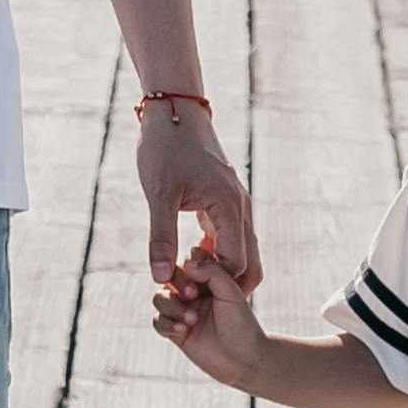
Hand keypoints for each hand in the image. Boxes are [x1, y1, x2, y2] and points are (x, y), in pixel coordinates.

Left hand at [139, 91, 258, 292]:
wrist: (174, 112)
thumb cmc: (165, 148)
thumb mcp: (158, 194)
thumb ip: (160, 237)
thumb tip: (159, 277)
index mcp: (229, 207)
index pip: (236, 264)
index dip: (212, 283)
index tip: (183, 289)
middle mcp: (241, 209)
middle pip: (249, 264)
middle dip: (225, 286)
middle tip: (191, 295)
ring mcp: (236, 206)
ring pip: (242, 252)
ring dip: (221, 271)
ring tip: (189, 280)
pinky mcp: (225, 202)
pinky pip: (231, 238)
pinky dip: (217, 255)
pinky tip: (191, 259)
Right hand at [150, 248, 266, 393]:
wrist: (243, 360)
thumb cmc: (242, 325)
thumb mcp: (231, 292)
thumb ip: (212, 271)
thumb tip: (187, 261)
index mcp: (208, 280)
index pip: (187, 262)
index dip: (188, 266)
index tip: (200, 277)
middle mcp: (193, 293)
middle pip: (169, 278)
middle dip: (178, 285)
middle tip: (193, 296)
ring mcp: (183, 311)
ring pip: (160, 298)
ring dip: (172, 307)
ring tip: (192, 320)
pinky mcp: (176, 331)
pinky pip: (158, 321)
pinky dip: (167, 324)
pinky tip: (182, 330)